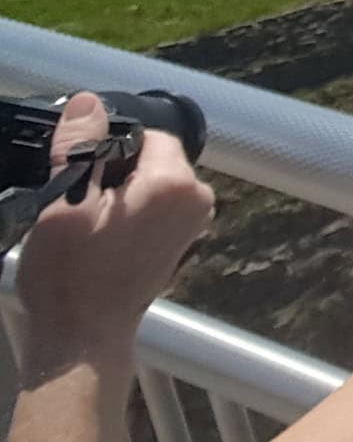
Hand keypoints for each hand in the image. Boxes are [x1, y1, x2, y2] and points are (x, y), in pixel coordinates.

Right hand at [15, 92, 215, 373]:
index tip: (79, 167)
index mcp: (177, 184)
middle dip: (114, 167)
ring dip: (118, 190)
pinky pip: (154, 205)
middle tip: (79, 197)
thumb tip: (88, 103)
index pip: (147, 134)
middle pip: (152, 156)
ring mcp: (193, 224)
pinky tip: (98, 233)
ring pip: (151, 181)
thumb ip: (80, 145)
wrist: (81, 338)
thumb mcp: (64, 199)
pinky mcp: (180, 242)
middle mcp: (198, 200)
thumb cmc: (72, 275)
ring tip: (86, 219)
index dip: (108, 143)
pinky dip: (128, 210)